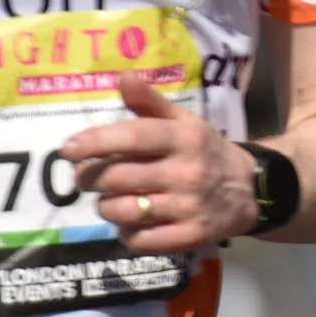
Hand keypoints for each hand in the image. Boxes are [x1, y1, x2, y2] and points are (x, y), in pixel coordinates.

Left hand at [60, 72, 258, 253]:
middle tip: (88, 178)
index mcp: (184, 138)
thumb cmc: (203, 151)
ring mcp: (190, 207)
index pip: (134, 137)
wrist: (248, 189)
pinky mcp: (190, 236)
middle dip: (91, 178)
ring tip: (112, 200)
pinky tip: (133, 222)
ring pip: (123, 211)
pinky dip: (127, 233)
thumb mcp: (183, 122)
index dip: (95, 142)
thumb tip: (123, 76)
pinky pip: (140, 240)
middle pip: (117, 178)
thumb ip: (149, 102)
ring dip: (106, 207)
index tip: (67, 149)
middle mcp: (187, 172)